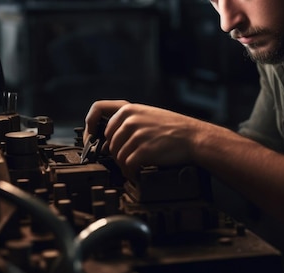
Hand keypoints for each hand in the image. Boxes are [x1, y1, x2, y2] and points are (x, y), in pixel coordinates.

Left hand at [84, 100, 206, 178]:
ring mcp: (136, 135)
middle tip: (127, 159)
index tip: (91, 141)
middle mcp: (130, 120)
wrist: (193, 137)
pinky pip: (127, 165)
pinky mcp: (142, 150)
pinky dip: (130, 172)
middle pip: (109, 141)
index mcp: (129, 109)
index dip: (90, 129)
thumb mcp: (147, 114)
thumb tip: (109, 139)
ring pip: (117, 155)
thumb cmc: (173, 128)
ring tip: (135, 166)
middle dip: (115, 153)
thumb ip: (127, 122)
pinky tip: (137, 173)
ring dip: (125, 164)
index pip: (98, 115)